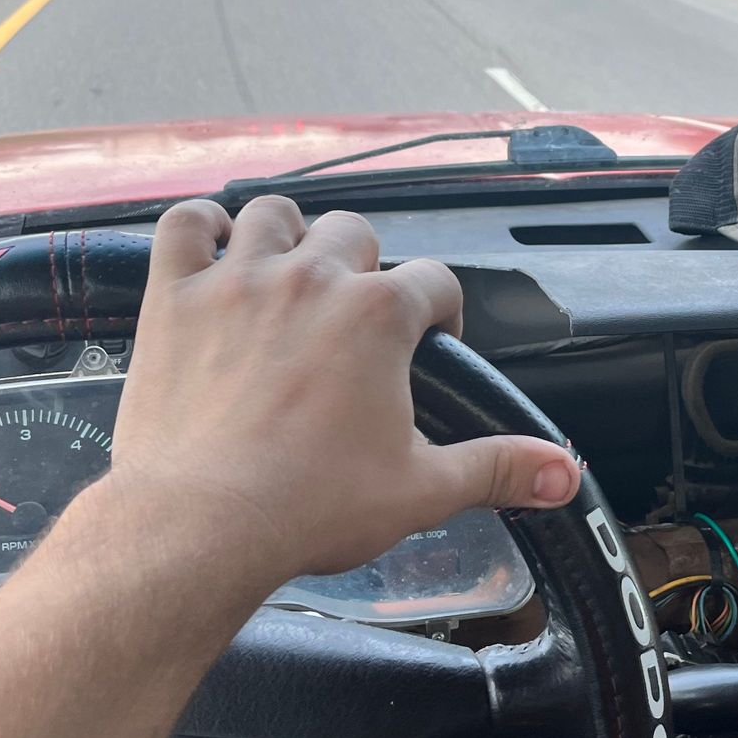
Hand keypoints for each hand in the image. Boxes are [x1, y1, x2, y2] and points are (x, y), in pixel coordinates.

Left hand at [107, 196, 579, 589]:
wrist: (201, 524)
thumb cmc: (310, 505)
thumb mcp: (423, 490)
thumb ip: (499, 469)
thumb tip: (563, 472)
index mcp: (380, 315)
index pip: (435, 281)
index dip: (440, 312)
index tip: (429, 343)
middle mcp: (313, 277)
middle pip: (355, 232)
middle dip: (364, 266)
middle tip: (357, 317)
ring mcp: (237, 280)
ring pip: (273, 213)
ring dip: (288, 234)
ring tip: (291, 272)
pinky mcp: (173, 296)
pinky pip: (184, 224)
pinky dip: (199, 226)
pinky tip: (212, 246)